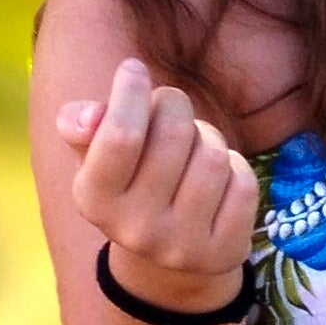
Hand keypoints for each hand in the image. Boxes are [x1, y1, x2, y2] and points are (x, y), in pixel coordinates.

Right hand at [55, 56, 258, 311]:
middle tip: (172, 112)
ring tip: (194, 151)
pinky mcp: (224, 253)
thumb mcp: (96, 153)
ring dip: (209, 139)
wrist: (167, 255)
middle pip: (174, 133)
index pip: (120, 135)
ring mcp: (181, 247)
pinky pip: (244, 183)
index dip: (131, 91)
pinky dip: (236, 169)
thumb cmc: (131, 180)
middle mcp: (134, 230)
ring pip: (215, 156)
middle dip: (175, 107)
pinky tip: (218, 182)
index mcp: (94, 200)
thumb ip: (82, 125)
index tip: (134, 69)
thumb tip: (90, 117)